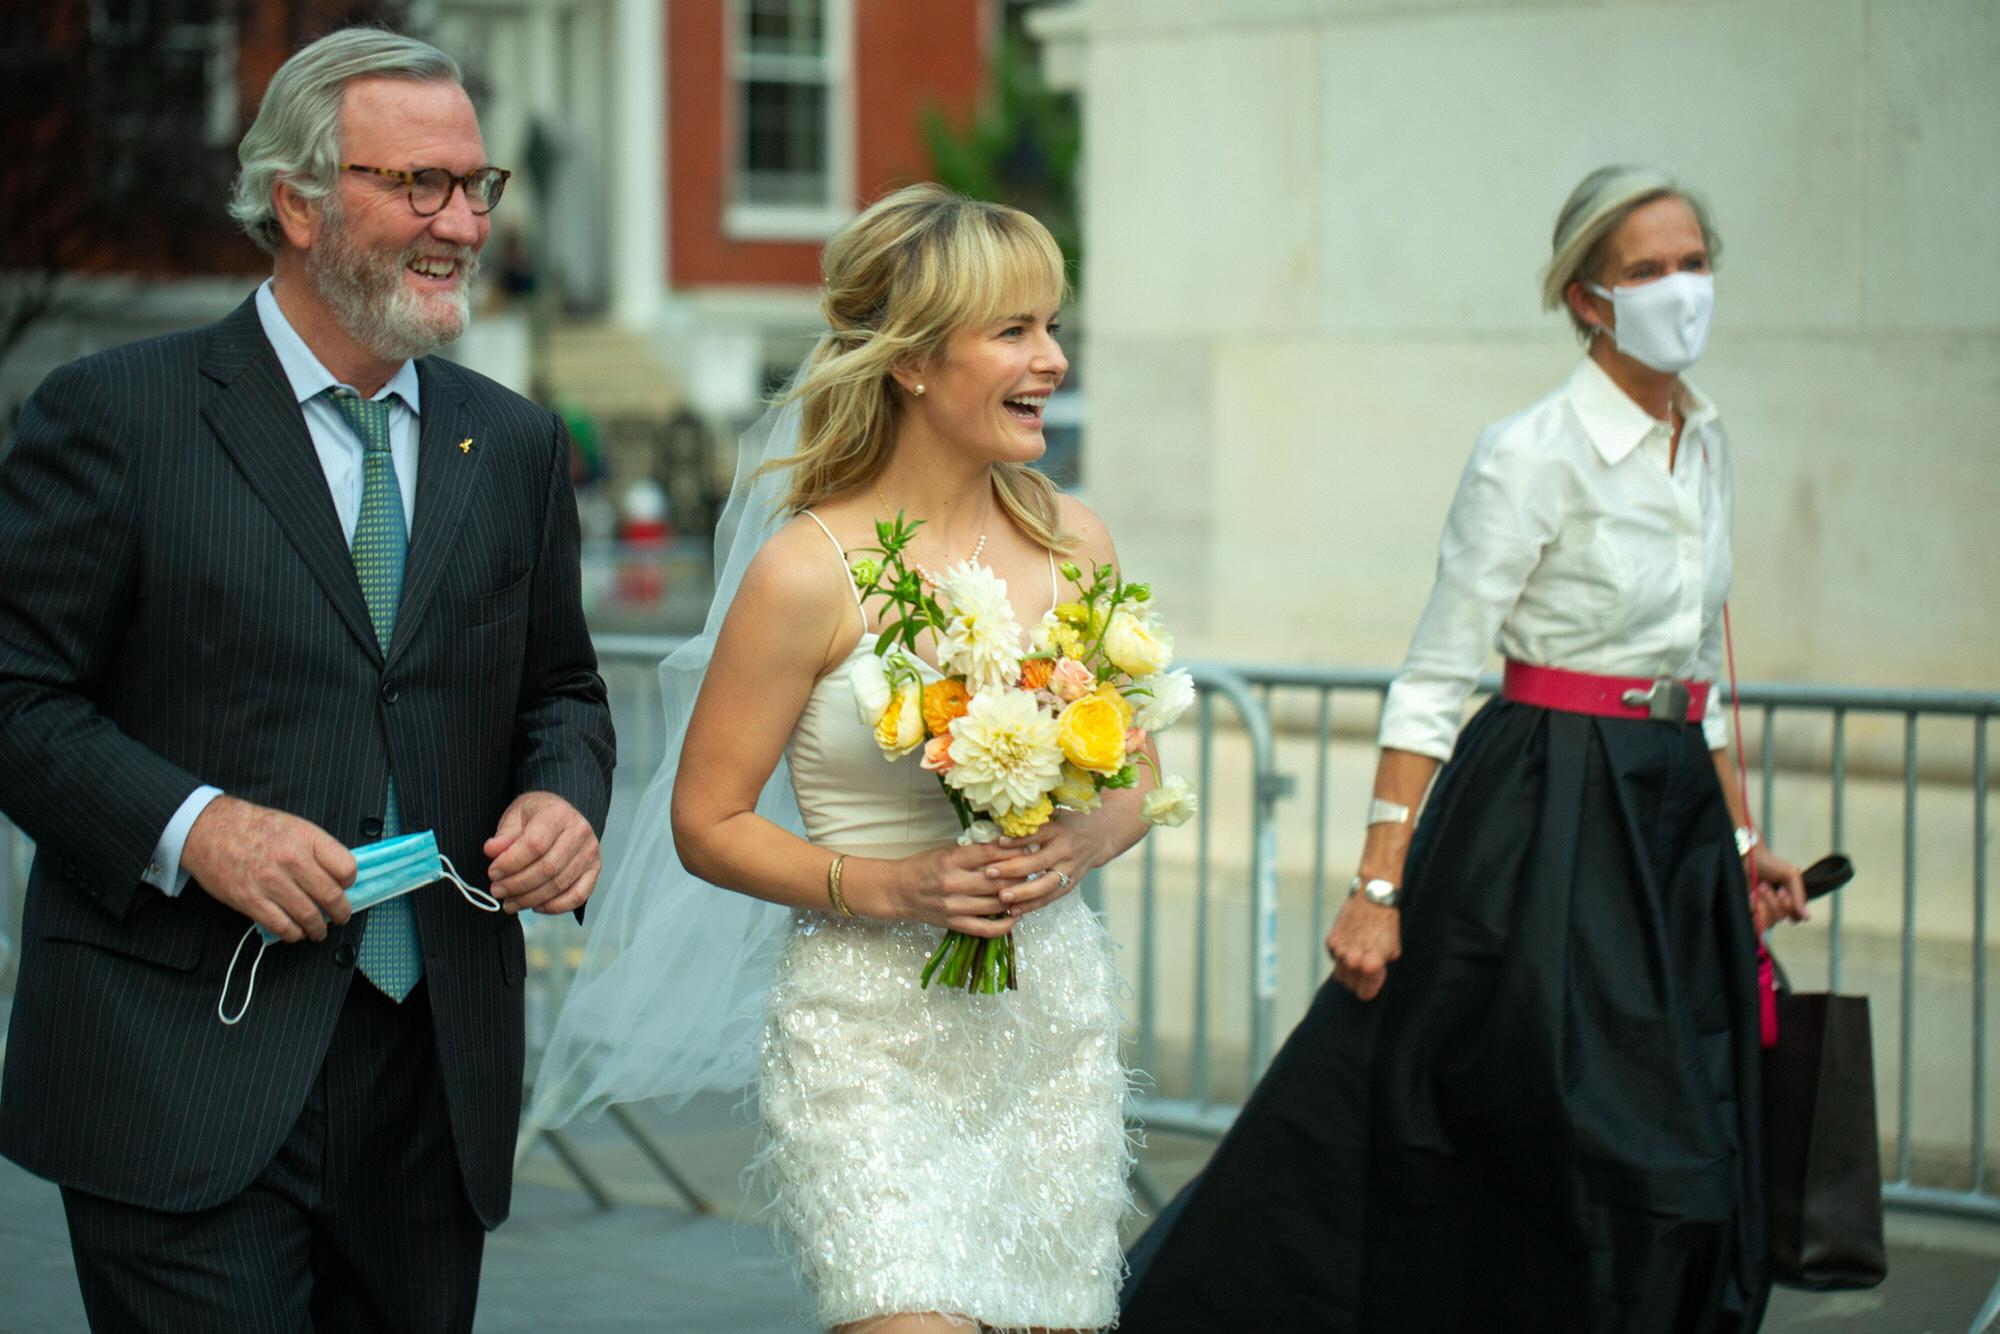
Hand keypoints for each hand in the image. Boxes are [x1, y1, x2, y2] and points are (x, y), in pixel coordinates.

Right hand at [183, 796, 355, 941]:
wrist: (209, 829)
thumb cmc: (254, 827)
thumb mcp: (294, 826)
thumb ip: (317, 849)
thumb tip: (337, 875)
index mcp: (307, 839)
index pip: (346, 868)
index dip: (349, 881)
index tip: (345, 887)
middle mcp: (292, 861)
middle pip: (331, 896)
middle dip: (340, 912)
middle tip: (341, 916)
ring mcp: (271, 882)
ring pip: (308, 916)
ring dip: (318, 928)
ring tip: (319, 931)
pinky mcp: (250, 900)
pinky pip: (281, 926)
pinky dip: (293, 934)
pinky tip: (296, 932)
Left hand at [484, 791, 599, 914]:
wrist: (560, 815)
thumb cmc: (536, 816)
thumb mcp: (515, 816)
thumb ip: (504, 835)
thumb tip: (492, 851)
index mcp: (558, 814)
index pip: (534, 844)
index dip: (511, 863)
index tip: (493, 873)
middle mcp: (580, 832)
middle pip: (547, 868)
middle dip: (517, 885)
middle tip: (497, 891)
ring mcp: (590, 852)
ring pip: (559, 885)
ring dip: (531, 899)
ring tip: (510, 903)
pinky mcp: (594, 869)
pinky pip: (578, 896)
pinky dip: (555, 907)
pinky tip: (536, 906)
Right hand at [876, 841, 1016, 936]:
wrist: (898, 891)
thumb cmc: (923, 867)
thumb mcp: (945, 851)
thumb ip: (973, 850)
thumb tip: (1007, 845)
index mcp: (951, 859)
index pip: (991, 853)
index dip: (1014, 851)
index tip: (1028, 849)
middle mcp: (953, 883)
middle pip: (999, 880)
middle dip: (1020, 874)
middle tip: (1031, 869)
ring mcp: (954, 906)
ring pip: (997, 903)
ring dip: (1016, 897)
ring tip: (1026, 890)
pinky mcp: (954, 923)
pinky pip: (986, 929)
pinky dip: (1005, 924)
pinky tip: (1014, 916)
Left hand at [986, 814, 1110, 915]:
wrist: (1101, 836)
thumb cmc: (1070, 822)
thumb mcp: (1054, 814)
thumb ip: (1032, 820)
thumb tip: (998, 823)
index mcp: (1059, 830)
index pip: (1037, 835)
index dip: (1018, 840)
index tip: (997, 842)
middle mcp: (1064, 851)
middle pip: (1038, 862)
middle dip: (1013, 869)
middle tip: (989, 873)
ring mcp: (1069, 870)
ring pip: (1045, 885)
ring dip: (1023, 893)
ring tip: (1002, 898)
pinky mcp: (1070, 884)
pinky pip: (1050, 898)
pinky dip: (1032, 905)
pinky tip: (1013, 910)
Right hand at [1326, 895, 1400, 1000]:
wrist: (1372, 899)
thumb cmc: (1386, 924)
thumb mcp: (1393, 950)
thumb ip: (1380, 968)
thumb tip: (1371, 976)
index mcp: (1371, 966)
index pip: (1364, 993)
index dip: (1369, 990)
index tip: (1371, 986)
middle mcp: (1353, 961)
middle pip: (1350, 986)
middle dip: (1358, 982)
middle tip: (1366, 972)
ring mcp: (1339, 951)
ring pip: (1339, 975)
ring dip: (1348, 971)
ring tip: (1357, 958)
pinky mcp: (1331, 942)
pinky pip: (1333, 959)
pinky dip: (1340, 956)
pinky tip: (1350, 945)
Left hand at [1749, 845, 1808, 932]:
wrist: (1747, 857)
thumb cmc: (1769, 863)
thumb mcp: (1791, 875)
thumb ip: (1799, 896)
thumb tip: (1807, 917)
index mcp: (1789, 900)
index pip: (1795, 917)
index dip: (1789, 906)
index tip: (1781, 891)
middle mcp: (1776, 907)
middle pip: (1780, 917)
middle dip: (1773, 900)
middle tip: (1764, 885)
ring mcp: (1763, 910)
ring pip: (1769, 921)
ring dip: (1763, 902)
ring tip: (1758, 888)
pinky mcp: (1750, 911)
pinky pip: (1756, 923)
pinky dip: (1754, 909)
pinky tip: (1751, 897)